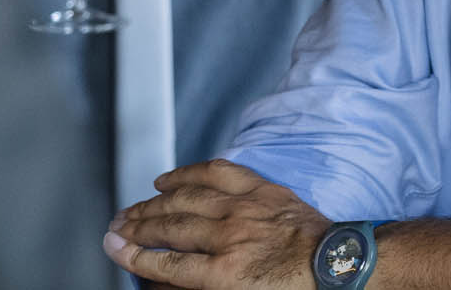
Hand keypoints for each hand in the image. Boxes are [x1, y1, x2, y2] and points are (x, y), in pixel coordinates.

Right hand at [105, 160, 329, 288]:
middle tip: (116, 228)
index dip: (133, 255)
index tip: (112, 247)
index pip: (165, 264)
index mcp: (225, 274)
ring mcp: (245, 209)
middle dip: (136, 228)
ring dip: (153, 202)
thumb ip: (200, 286)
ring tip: (133, 208)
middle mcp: (230, 238)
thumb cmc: (293, 289)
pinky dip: (189, 173)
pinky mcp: (261, 190)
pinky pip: (217, 173)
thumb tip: (166, 282)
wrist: (338, 267)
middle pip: (170, 229)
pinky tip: (169, 178)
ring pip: (186, 199)